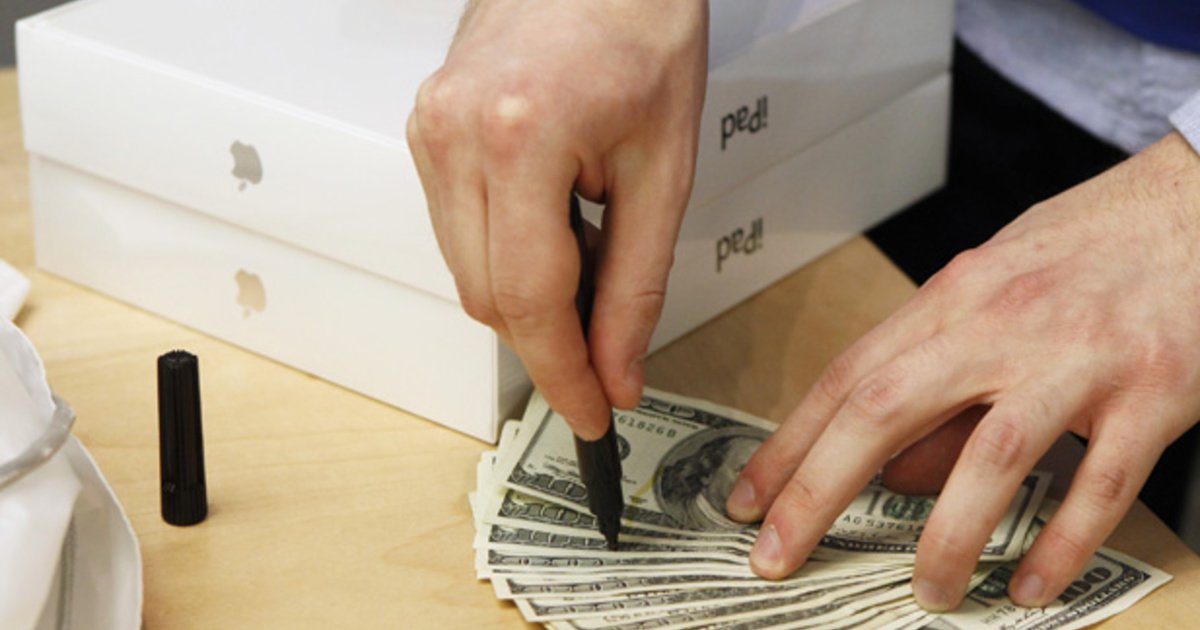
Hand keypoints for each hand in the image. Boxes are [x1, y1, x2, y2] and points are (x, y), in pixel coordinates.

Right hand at [407, 0, 707, 438]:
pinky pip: (455, 229)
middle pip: (487, 296)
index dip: (562, 373)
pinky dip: (504, 253)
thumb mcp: (664, 169)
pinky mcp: (424, 127)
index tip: (592, 413)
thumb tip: (617, 368)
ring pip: (465, 270)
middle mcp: (456, 132)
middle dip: (549, 339)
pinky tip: (551, 227)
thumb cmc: (641, 30)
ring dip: (527, 295)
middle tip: (609, 341)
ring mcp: (429, 127)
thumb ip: (636, 284)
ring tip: (588, 254)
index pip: (528, 299)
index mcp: (522, 136)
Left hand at [725, 132, 1199, 608]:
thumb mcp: (993, 288)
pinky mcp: (1154, 393)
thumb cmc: (1090, 246)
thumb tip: (889, 467)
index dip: (790, 444)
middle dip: (819, 489)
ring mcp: (1080, 360)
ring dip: (947, 536)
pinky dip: (1062, 543)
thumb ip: (939, 372)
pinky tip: (1028, 584)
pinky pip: (1101, 483)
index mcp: (955, 296)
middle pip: (886, 408)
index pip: (848, 376)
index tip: (749, 499)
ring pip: (992, 456)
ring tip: (925, 592)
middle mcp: (1004, 324)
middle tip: (777, 555)